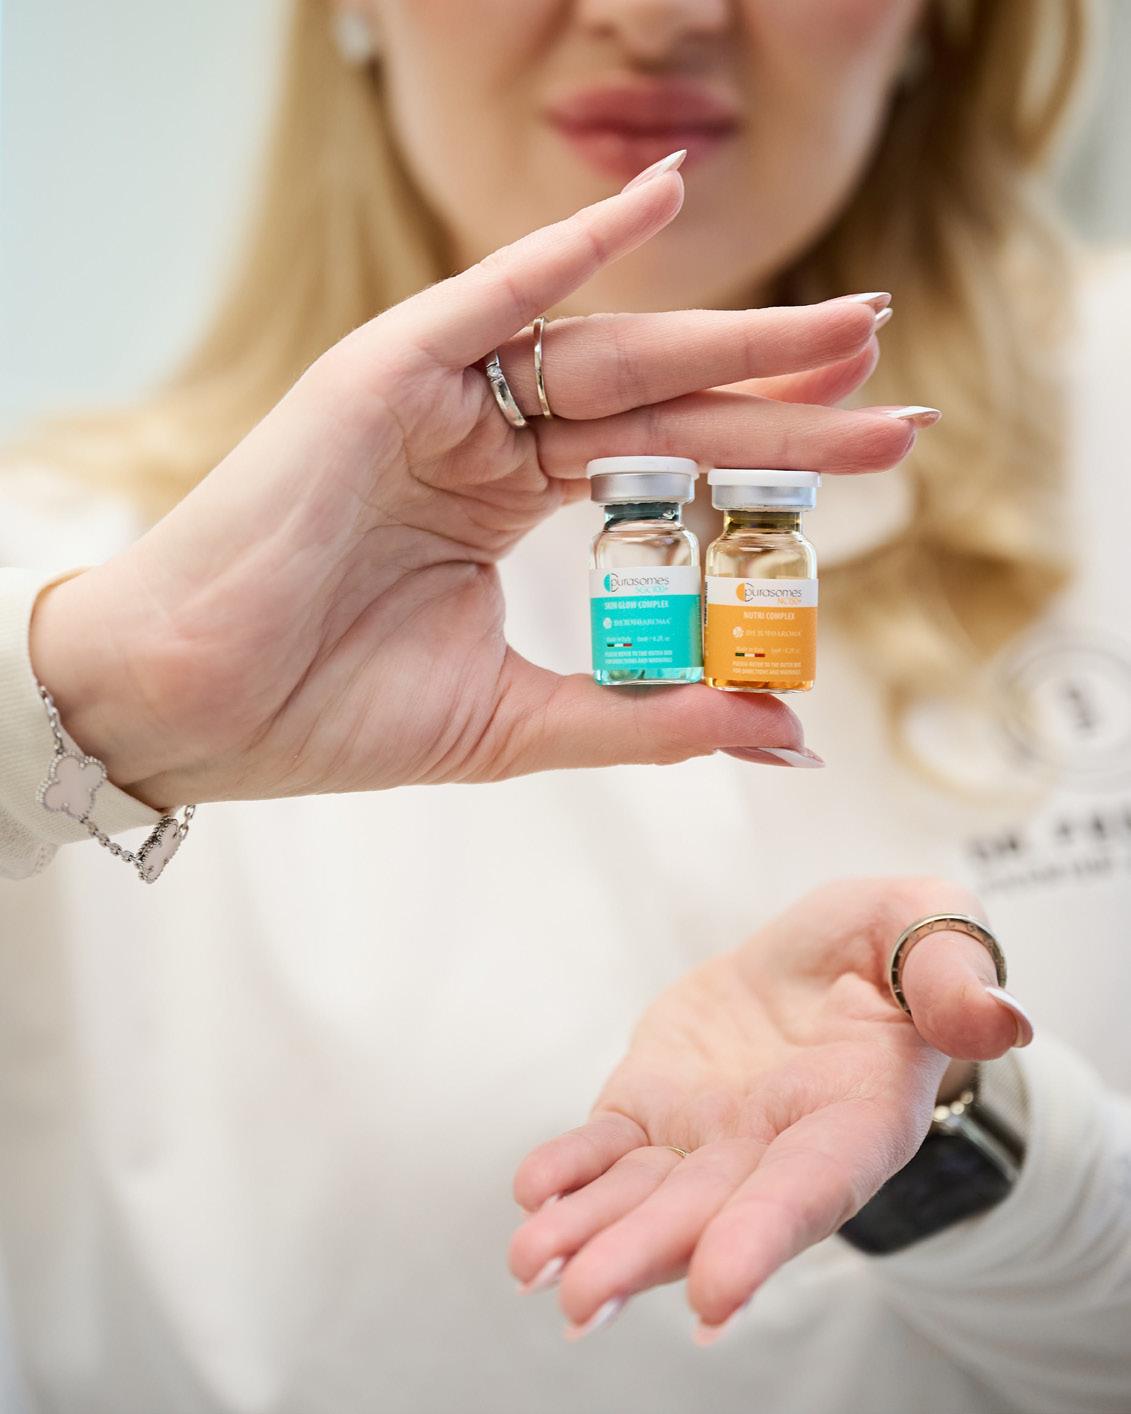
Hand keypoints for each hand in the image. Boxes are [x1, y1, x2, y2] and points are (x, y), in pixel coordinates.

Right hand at [32, 158, 925, 808]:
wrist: (195, 712)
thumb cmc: (329, 712)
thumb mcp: (524, 720)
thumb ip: (653, 717)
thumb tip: (786, 734)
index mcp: (508, 508)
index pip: (665, 469)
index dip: (769, 463)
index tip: (867, 464)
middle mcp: (486, 441)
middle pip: (663, 406)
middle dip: (782, 400)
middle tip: (891, 399)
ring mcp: (438, 400)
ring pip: (608, 353)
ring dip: (728, 337)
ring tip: (845, 333)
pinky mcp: (382, 371)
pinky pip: (491, 295)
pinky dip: (571, 244)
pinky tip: (664, 197)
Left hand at [509, 877, 1033, 1341]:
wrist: (826, 954)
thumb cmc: (891, 946)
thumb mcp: (929, 926)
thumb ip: (951, 972)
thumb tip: (996, 1017)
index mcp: (854, 1116)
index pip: (808, 1188)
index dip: (762, 1238)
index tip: (714, 1292)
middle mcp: (775, 1149)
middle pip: (708, 1214)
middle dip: (645, 1256)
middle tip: (581, 1298)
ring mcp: (706, 1137)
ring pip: (645, 1196)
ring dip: (590, 1234)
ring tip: (533, 1263)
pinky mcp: (652, 1106)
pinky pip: (606, 1149)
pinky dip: (569, 1172)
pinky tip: (532, 1190)